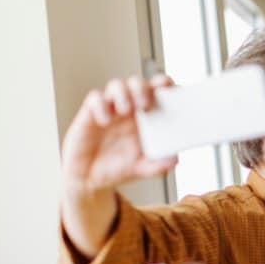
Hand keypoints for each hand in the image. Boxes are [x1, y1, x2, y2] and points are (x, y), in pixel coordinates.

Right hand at [62, 75, 177, 192]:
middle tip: (145, 104)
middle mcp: (129, 109)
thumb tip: (175, 159)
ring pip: (116, 85)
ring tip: (126, 110)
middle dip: (143, 88)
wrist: (91, 179)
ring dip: (123, 93)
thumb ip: (160, 165)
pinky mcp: (89, 114)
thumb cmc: (118, 167)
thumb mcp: (142, 168)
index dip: (163, 84)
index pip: (157, 92)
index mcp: (146, 118)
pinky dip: (100, 105)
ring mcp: (110, 110)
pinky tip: (104, 121)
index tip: (168, 85)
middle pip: (137, 84)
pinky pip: (94, 98)